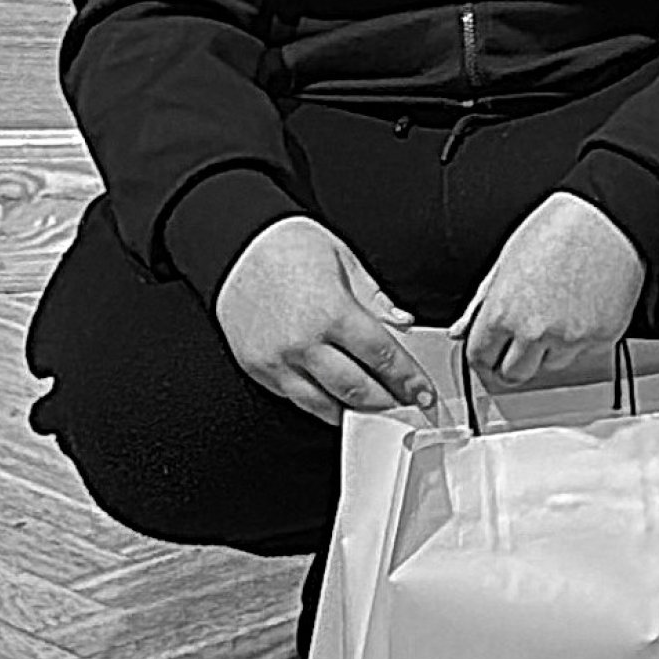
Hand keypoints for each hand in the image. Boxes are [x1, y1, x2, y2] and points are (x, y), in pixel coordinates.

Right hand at [213, 215, 438, 422]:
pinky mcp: (259, 369)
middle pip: (356, 389)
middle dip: (387, 402)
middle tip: (405, 404)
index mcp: (332, 312)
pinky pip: (296, 398)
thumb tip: (403, 323)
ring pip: (324, 404)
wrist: (236, 249)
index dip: (408, 379)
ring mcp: (277, 361)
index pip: (382, 357)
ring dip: (354, 411)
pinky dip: (321, 404)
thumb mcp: (344, 260)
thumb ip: (375, 298)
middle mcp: (303, 343)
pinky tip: (337, 399)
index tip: (422, 392)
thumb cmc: (289, 247)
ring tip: (375, 407)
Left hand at [460, 192, 646, 386]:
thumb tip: (462, 329)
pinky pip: (582, 354)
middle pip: (513, 374)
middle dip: (513, 360)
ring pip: (550, 366)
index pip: (480, 359)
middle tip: (520, 341)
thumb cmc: (559, 228)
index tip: (491, 350)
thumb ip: (482, 302)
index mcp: (503, 312)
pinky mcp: (601, 338)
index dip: (484, 354)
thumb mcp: (507, 260)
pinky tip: (580, 309)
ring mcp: (570, 339)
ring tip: (557, 313)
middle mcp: (535, 332)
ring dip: (549, 350)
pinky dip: (579, 340)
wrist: (609, 218)